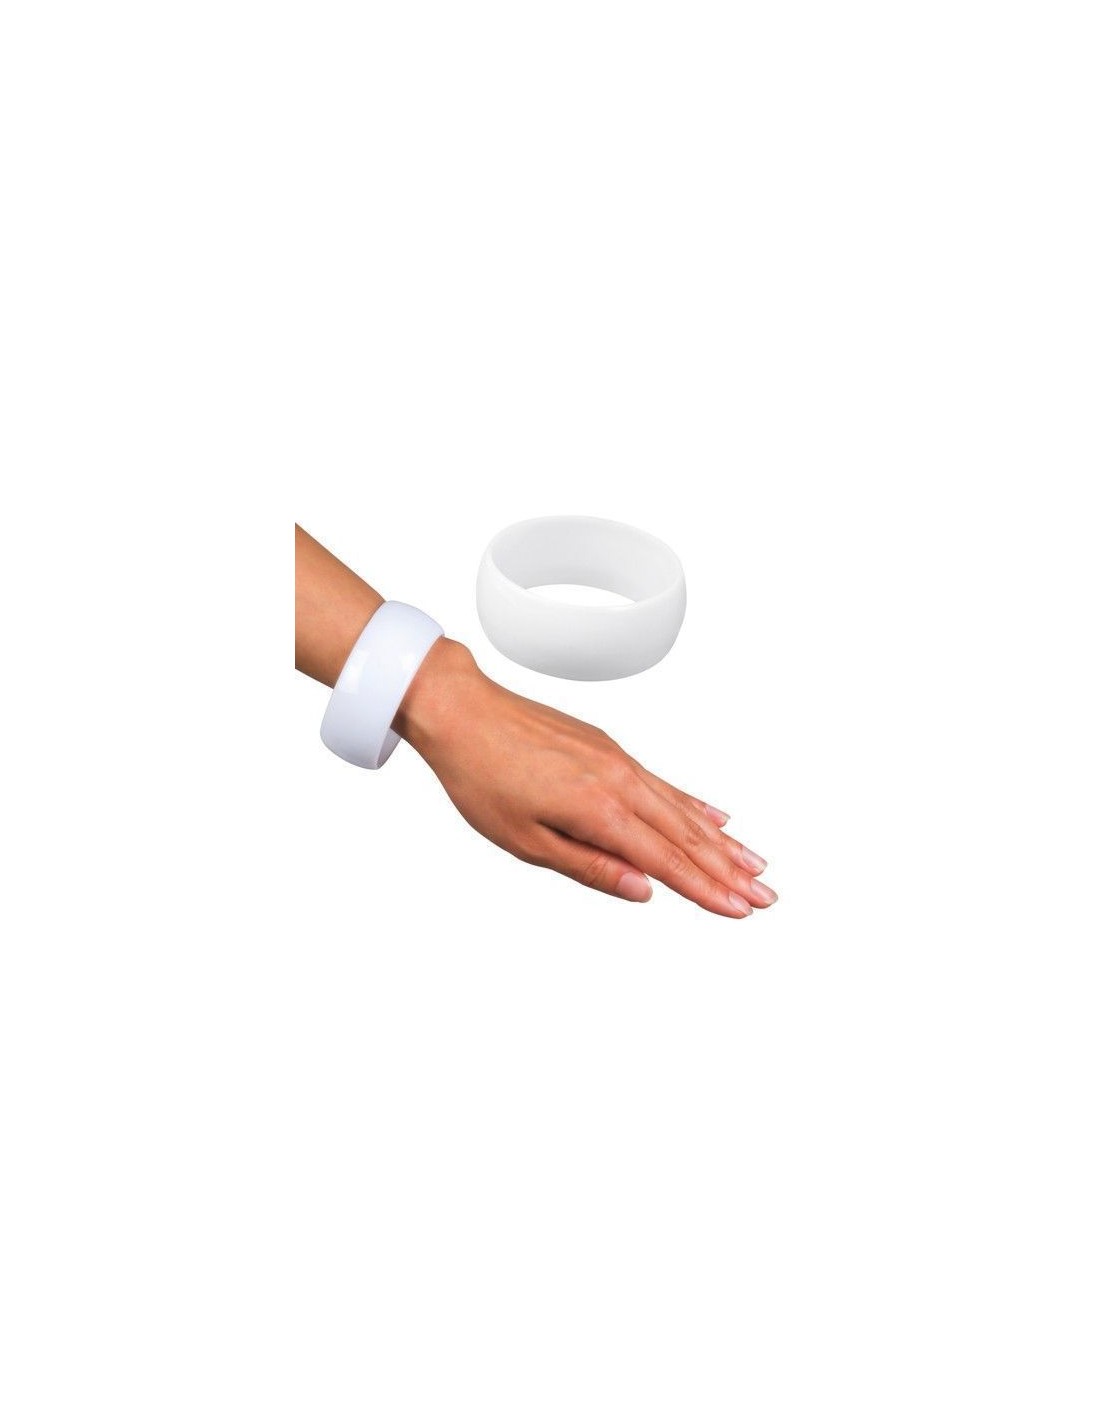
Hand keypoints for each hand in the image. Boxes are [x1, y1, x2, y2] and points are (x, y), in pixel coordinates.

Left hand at [394, 639, 776, 917]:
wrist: (462, 710)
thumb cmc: (482, 775)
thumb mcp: (526, 840)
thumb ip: (591, 867)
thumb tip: (643, 891)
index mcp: (599, 808)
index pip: (667, 860)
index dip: (707, 889)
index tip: (741, 909)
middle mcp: (620, 780)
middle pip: (687, 835)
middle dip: (729, 870)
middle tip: (766, 895)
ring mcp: (619, 760)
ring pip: (682, 808)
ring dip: (721, 840)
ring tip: (754, 861)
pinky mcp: (610, 749)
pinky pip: (664, 783)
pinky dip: (694, 803)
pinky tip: (715, 816)